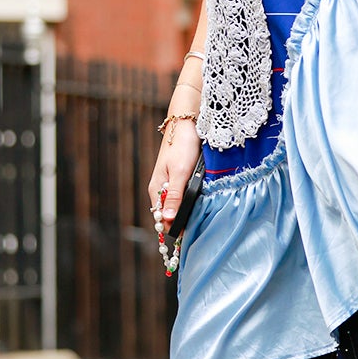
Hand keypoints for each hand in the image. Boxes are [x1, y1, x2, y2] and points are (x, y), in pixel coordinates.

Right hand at [149, 117, 202, 234]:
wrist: (186, 124)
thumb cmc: (182, 147)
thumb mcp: (180, 173)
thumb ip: (175, 197)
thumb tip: (168, 220)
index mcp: (156, 190)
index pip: (161, 218)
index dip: (174, 228)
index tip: (188, 234)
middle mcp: (161, 189)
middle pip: (169, 214)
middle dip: (181, 221)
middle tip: (198, 226)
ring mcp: (169, 184)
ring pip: (176, 205)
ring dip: (186, 211)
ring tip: (201, 215)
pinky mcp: (178, 178)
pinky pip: (182, 196)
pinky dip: (190, 201)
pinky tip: (200, 202)